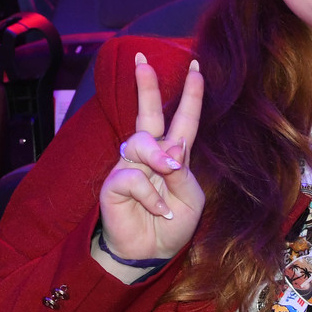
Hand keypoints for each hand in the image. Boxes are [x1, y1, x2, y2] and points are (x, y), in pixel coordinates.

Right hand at [96, 52, 205, 262]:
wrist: (150, 252)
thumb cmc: (172, 224)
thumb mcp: (190, 198)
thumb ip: (182, 173)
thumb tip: (171, 148)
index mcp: (174, 155)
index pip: (183, 119)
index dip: (190, 95)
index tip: (197, 68)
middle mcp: (150, 155)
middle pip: (146, 113)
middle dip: (145, 85)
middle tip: (142, 59)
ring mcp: (129, 167)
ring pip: (140, 141)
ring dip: (158, 155)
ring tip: (168, 172)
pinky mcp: (114, 184)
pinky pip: (133, 177)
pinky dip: (150, 194)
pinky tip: (156, 209)